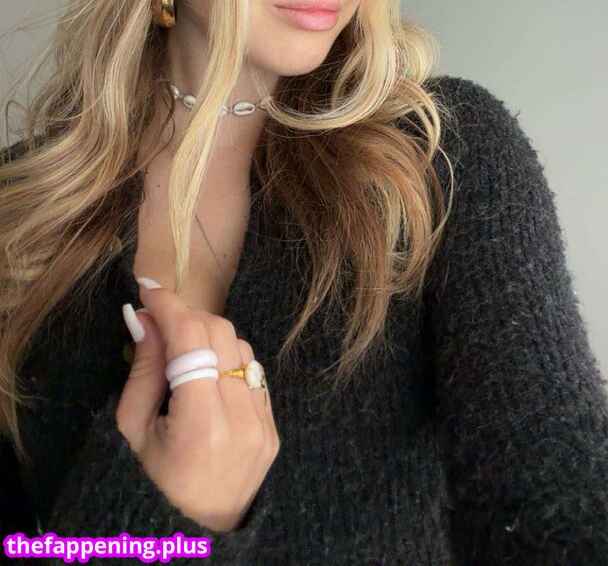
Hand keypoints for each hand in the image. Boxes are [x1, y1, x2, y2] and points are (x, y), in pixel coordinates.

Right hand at [116, 281, 280, 532]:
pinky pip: (254, 371)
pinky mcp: (274, 425)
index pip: (192, 340)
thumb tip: (146, 316)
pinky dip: (229, 362)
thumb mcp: (134, 430)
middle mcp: (240, 418)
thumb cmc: (156, 483)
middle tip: (161, 324)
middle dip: (188, 318)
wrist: (202, 532)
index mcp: (201, 424)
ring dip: (210, 338)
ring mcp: (263, 422)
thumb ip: (142, 369)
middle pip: (220, 333)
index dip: (170, 307)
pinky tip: (209, 379)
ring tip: (184, 358)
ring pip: (241, 346)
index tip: (150, 289)